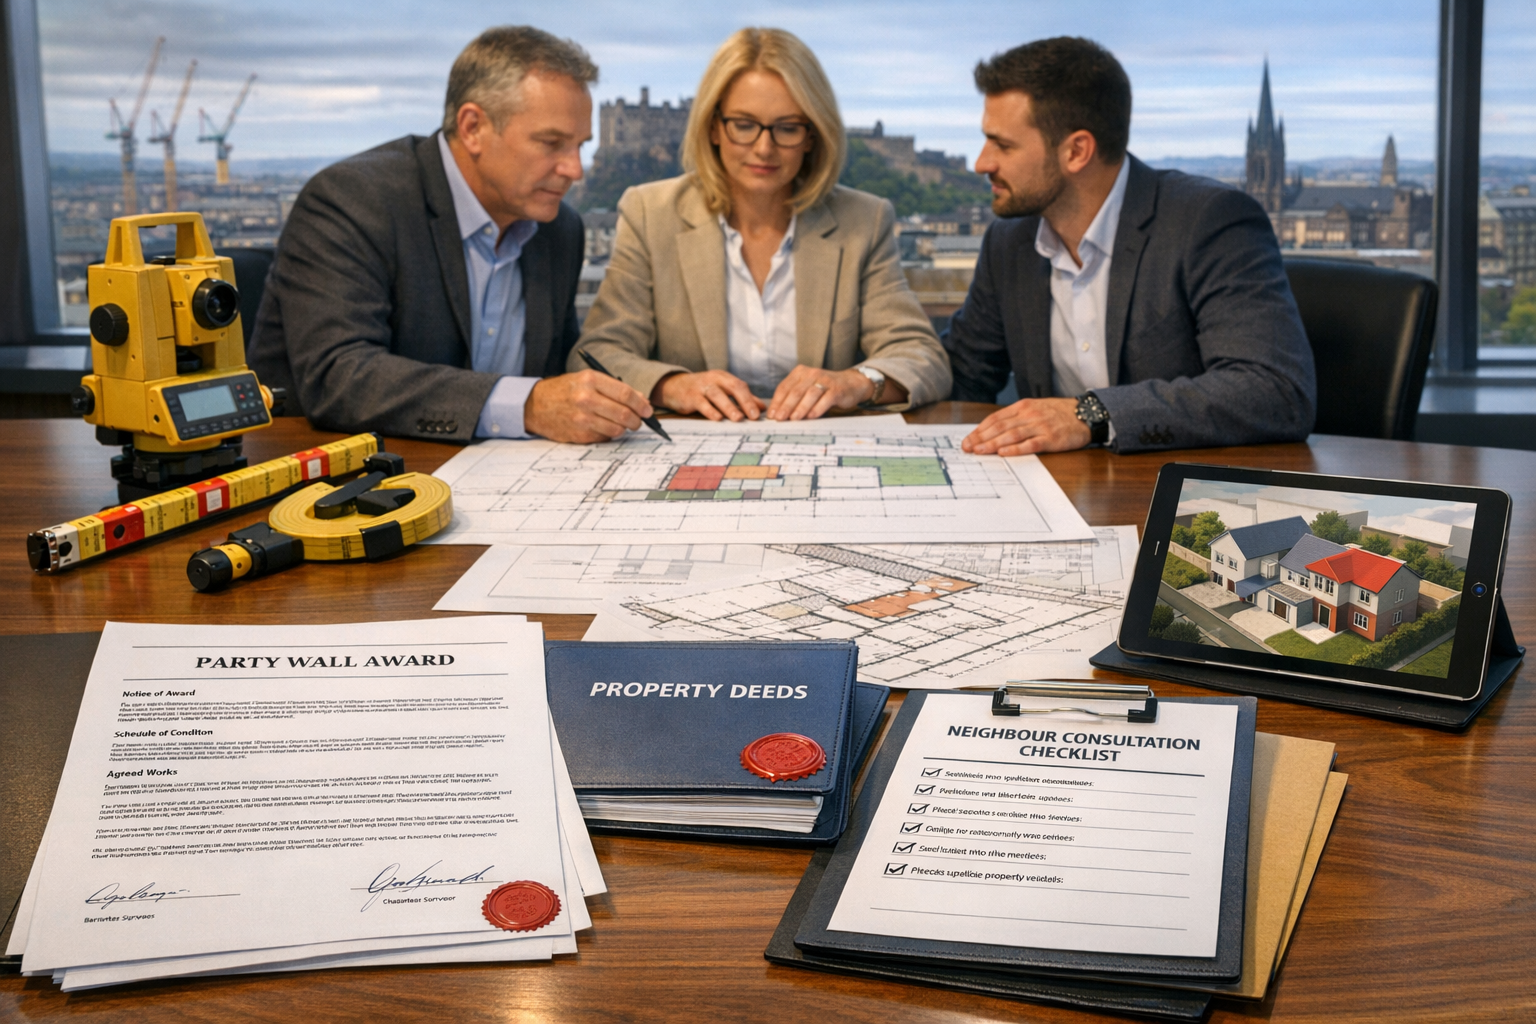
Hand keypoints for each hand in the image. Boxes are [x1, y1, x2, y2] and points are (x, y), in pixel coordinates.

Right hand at [524, 370, 652, 442]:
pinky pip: (605, 437)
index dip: (641, 404)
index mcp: (590, 380)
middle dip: (637, 420)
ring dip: (624, 429)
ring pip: (617, 428)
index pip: (625, 393)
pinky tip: (602, 427)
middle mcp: (586, 398)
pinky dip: (609, 434)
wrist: (535, 405)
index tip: (648, 410)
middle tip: (638, 421)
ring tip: (621, 424)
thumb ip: (614, 388)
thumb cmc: (565, 391)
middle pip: (624, 413)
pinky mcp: (579, 434)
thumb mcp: (587, 381)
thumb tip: (641, 401)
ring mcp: (582, 418)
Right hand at [653, 370, 765, 421]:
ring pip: (717, 395)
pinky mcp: (690, 396)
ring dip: (728, 407)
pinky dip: (710, 411)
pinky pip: (701, 403)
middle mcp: (714, 379)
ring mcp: (701, 387)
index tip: (759, 414)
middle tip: (752, 416)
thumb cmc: (703, 390)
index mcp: (724, 378)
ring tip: (738, 418)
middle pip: (732, 387)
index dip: (750, 399)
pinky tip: (717, 419)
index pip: (740, 386)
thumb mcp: (722, 390)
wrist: (675, 386)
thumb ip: (741, 398)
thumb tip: (761, 408)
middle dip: (744, 401)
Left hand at [767, 366, 877, 420]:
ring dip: (801, 407)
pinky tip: (812, 416)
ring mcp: (825, 381)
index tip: (772, 415)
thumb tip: (777, 414)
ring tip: (794, 419)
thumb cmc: (824, 389)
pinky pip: (826, 399)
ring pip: (810, 394)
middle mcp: (811, 374)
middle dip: (786, 406)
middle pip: (795, 391)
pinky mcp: (837, 389)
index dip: (777, 402)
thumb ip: (793, 397)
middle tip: (779, 418)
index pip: (784, 387)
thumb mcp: (806, 388)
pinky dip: (818, 408)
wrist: (850, 384)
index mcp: (800, 373)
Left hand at [961, 398, 1091, 454]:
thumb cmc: (1058, 414)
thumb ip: (1015, 418)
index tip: (967, 440)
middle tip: (967, 448)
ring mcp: (1040, 426)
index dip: (979, 430)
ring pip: (1011, 435)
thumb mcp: (1034, 409)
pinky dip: (1015, 449)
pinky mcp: (1051, 438)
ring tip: (979, 451)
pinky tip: (1003, 453)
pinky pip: (1030, 444)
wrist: (1085, 414)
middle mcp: (1029, 415)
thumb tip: (992, 431)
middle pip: (1000, 427)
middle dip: (981, 438)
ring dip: (993, 443)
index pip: (995, 418)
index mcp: (1023, 407)